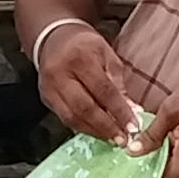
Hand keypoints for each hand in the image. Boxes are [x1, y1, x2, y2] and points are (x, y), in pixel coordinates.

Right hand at [34, 20, 143, 144]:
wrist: (53, 38)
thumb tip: (132, 110)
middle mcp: (61, 74)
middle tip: (122, 139)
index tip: (133, 127)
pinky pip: (64, 118)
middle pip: (85, 107)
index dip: (119, 111)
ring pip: (72, 117)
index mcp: (80, 58)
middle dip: (106, 127)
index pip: (103, 90)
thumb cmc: (85, 46)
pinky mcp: (45, 98)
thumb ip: (118, 82)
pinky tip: (95, 132)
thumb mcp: (106, 54)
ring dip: (94, 131)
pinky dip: (82, 128)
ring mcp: (49, 87)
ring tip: (111, 139)